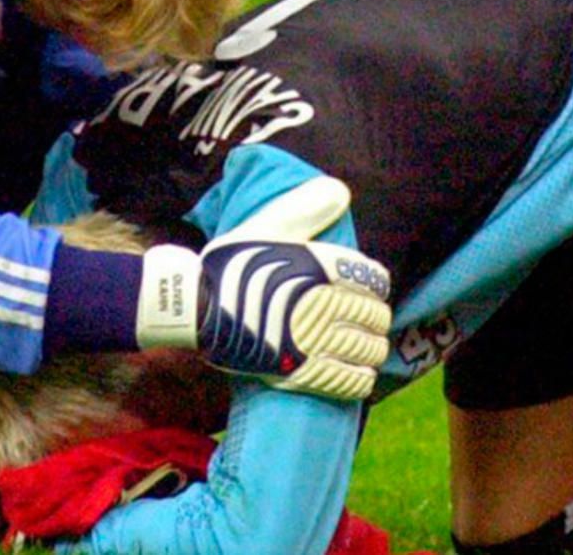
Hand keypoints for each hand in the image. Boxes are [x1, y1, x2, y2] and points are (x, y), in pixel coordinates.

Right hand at [136, 177, 391, 398]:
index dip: (376, 285)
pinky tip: (359, 374)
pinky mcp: (302, 372)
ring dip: (372, 348)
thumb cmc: (231, 264)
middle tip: (368, 319)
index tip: (369, 289)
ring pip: (368, 350)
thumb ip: (306, 208)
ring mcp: (315, 341)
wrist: (196, 308)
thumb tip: (341, 191)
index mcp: (322, 268)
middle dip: (375, 317)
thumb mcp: (266, 223)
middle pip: (375, 316)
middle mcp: (325, 304)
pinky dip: (361, 379)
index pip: (374, 279)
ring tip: (366, 347)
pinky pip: (349, 381)